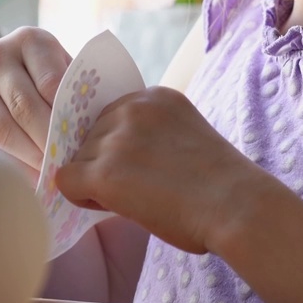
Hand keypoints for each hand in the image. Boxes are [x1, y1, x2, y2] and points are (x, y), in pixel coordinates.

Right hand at [0, 27, 71, 179]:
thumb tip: (88, 128)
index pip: (50, 82)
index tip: (80, 141)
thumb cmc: (57, 77)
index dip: (65, 116)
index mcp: (30, 39)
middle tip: (65, 164)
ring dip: (27, 155)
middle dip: (47, 140)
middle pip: (24, 106)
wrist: (20, 72)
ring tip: (49, 173)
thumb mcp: (70, 71)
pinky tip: (26, 175)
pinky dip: (6, 161)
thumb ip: (78, 90)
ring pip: (1, 128)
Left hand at [55, 86, 275, 255]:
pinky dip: (82, 197)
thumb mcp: (185, 134)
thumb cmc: (221, 184)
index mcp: (155, 96)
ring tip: (134, 197)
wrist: (236, 205)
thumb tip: (114, 156)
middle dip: (105, 162)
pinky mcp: (104, 172)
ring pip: (77, 159)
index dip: (119, 145)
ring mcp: (116, 138)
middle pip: (90, 136)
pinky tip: (115, 206)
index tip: (143, 166)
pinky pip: (66, 181)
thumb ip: (151, 132)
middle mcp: (132, 108)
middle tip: (140, 186)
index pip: (111, 116)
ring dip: (95, 181)